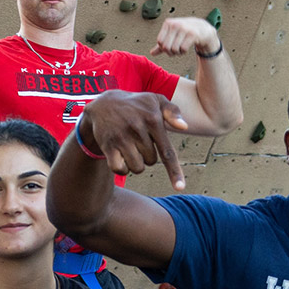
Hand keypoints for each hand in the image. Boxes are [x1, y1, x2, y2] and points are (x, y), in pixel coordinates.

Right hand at [75, 90, 189, 188]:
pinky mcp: (108, 145)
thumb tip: (184, 126)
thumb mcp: (155, 100)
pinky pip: (119, 169)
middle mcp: (137, 128)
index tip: (180, 188)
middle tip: (139, 141)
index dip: (174, 171)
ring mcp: (121, 137)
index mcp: (153, 119)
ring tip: (130, 149)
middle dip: (147, 155)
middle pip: (151, 161)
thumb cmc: (136, 105)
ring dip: (135, 163)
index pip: (167, 151)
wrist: (104, 103)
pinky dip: (122, 168)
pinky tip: (119, 157)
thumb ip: (172, 111)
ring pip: (137, 168)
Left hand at [150, 16, 218, 57]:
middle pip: (166, 47)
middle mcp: (175, 24)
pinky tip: (186, 48)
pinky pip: (183, 49)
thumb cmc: (184, 32)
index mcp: (168, 23)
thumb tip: (151, 53)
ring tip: (181, 49)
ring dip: (178, 53)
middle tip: (175, 51)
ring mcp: (184, 29)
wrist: (202, 29)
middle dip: (170, 52)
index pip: (159, 41)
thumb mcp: (172, 35)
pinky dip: (183, 52)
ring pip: (175, 49)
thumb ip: (161, 44)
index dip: (163, 48)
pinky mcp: (192, 34)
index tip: (169, 47)